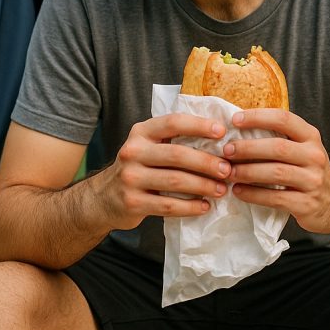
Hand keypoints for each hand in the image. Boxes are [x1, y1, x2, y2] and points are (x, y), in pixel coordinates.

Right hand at [99, 113, 231, 229]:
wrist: (102, 199)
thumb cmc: (137, 168)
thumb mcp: (147, 146)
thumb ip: (172, 140)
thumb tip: (218, 139)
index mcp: (141, 132)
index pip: (173, 122)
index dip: (199, 125)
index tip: (222, 131)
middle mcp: (133, 151)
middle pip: (177, 154)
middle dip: (206, 162)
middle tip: (227, 170)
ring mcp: (130, 177)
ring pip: (175, 180)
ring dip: (203, 185)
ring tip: (221, 189)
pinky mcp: (133, 202)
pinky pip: (169, 205)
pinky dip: (190, 206)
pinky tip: (204, 206)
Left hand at [223, 109, 329, 233]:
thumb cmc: (309, 171)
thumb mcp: (303, 149)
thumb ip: (280, 138)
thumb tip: (238, 129)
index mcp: (310, 137)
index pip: (284, 119)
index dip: (258, 117)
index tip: (234, 120)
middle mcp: (314, 156)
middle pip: (278, 147)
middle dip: (248, 148)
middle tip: (226, 151)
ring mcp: (313, 181)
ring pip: (276, 173)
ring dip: (247, 172)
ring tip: (228, 172)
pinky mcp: (306, 204)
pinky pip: (275, 198)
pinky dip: (253, 194)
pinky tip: (238, 191)